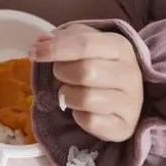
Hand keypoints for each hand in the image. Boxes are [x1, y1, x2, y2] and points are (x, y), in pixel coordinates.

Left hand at [30, 24, 143, 142]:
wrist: (125, 98)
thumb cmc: (100, 67)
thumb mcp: (86, 46)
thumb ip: (64, 39)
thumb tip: (41, 42)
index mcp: (121, 47)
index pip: (85, 44)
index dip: (56, 48)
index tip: (34, 53)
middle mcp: (131, 73)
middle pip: (86, 72)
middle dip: (63, 73)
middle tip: (61, 75)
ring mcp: (131, 102)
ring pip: (86, 99)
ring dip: (69, 96)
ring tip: (71, 93)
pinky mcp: (124, 126)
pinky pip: (91, 122)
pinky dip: (79, 117)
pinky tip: (83, 111)